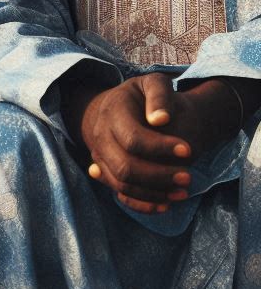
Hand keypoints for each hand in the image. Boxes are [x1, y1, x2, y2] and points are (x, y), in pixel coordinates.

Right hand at [76, 73, 193, 214]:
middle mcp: (100, 135)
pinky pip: (120, 194)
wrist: (117, 108)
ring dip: (155, 192)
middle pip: (125, 167)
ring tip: (183, 190)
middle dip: (159, 176)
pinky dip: (143, 204)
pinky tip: (166, 203)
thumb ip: (160, 95)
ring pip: (123, 184)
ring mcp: (100, 155)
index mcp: (112, 111)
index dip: (161, 148)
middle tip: (189, 177)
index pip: (133, 139)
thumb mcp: (152, 84)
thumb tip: (161, 120)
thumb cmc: (142, 98)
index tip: (188, 150)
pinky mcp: (105, 171)